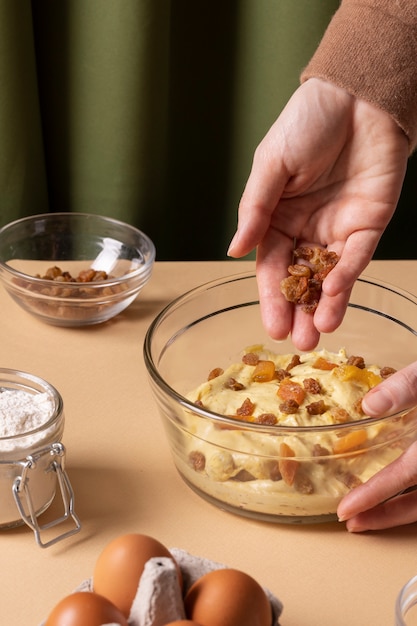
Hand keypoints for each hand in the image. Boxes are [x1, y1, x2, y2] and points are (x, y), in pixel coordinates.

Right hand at [228, 78, 407, 349]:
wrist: (357, 96)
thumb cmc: (307, 122)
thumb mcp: (270, 166)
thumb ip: (255, 211)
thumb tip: (234, 251)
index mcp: (278, 217)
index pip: (271, 266)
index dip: (270, 297)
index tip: (271, 327)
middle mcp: (307, 229)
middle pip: (300, 279)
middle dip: (299, 311)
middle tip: (297, 343)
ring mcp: (338, 229)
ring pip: (329, 277)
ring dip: (324, 306)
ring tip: (317, 334)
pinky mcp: (369, 225)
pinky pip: (355, 258)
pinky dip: (345, 279)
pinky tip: (334, 299)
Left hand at [337, 364, 416, 530]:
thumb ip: (407, 387)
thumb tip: (369, 406)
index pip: (406, 474)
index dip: (374, 494)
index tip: (346, 510)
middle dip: (385, 516)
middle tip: (353, 522)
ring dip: (400, 512)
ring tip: (368, 515)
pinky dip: (414, 498)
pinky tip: (396, 494)